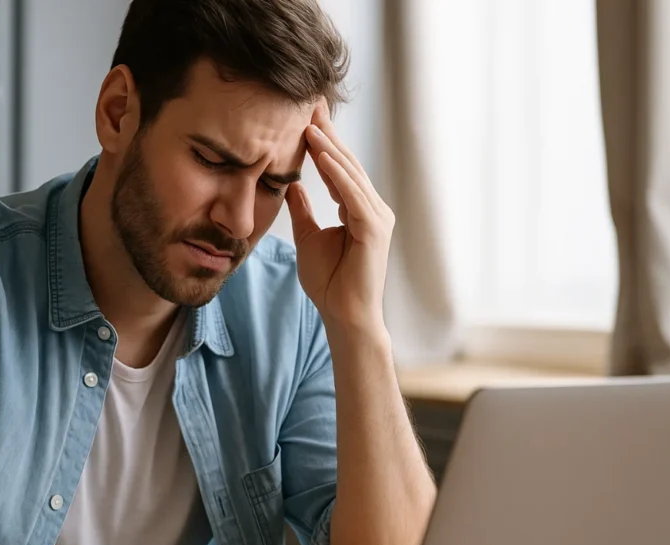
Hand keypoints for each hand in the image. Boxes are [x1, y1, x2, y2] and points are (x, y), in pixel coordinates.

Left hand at [286, 103, 394, 330]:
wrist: (344, 316)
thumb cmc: (329, 282)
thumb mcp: (308, 236)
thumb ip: (303, 209)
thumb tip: (291, 185)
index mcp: (359, 209)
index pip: (339, 168)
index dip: (323, 142)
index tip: (306, 116)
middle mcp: (372, 208)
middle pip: (347, 163)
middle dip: (329, 134)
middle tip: (311, 104)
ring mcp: (377, 217)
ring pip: (350, 174)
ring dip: (329, 147)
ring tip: (310, 123)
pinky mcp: (374, 229)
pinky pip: (352, 195)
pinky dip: (336, 174)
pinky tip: (320, 155)